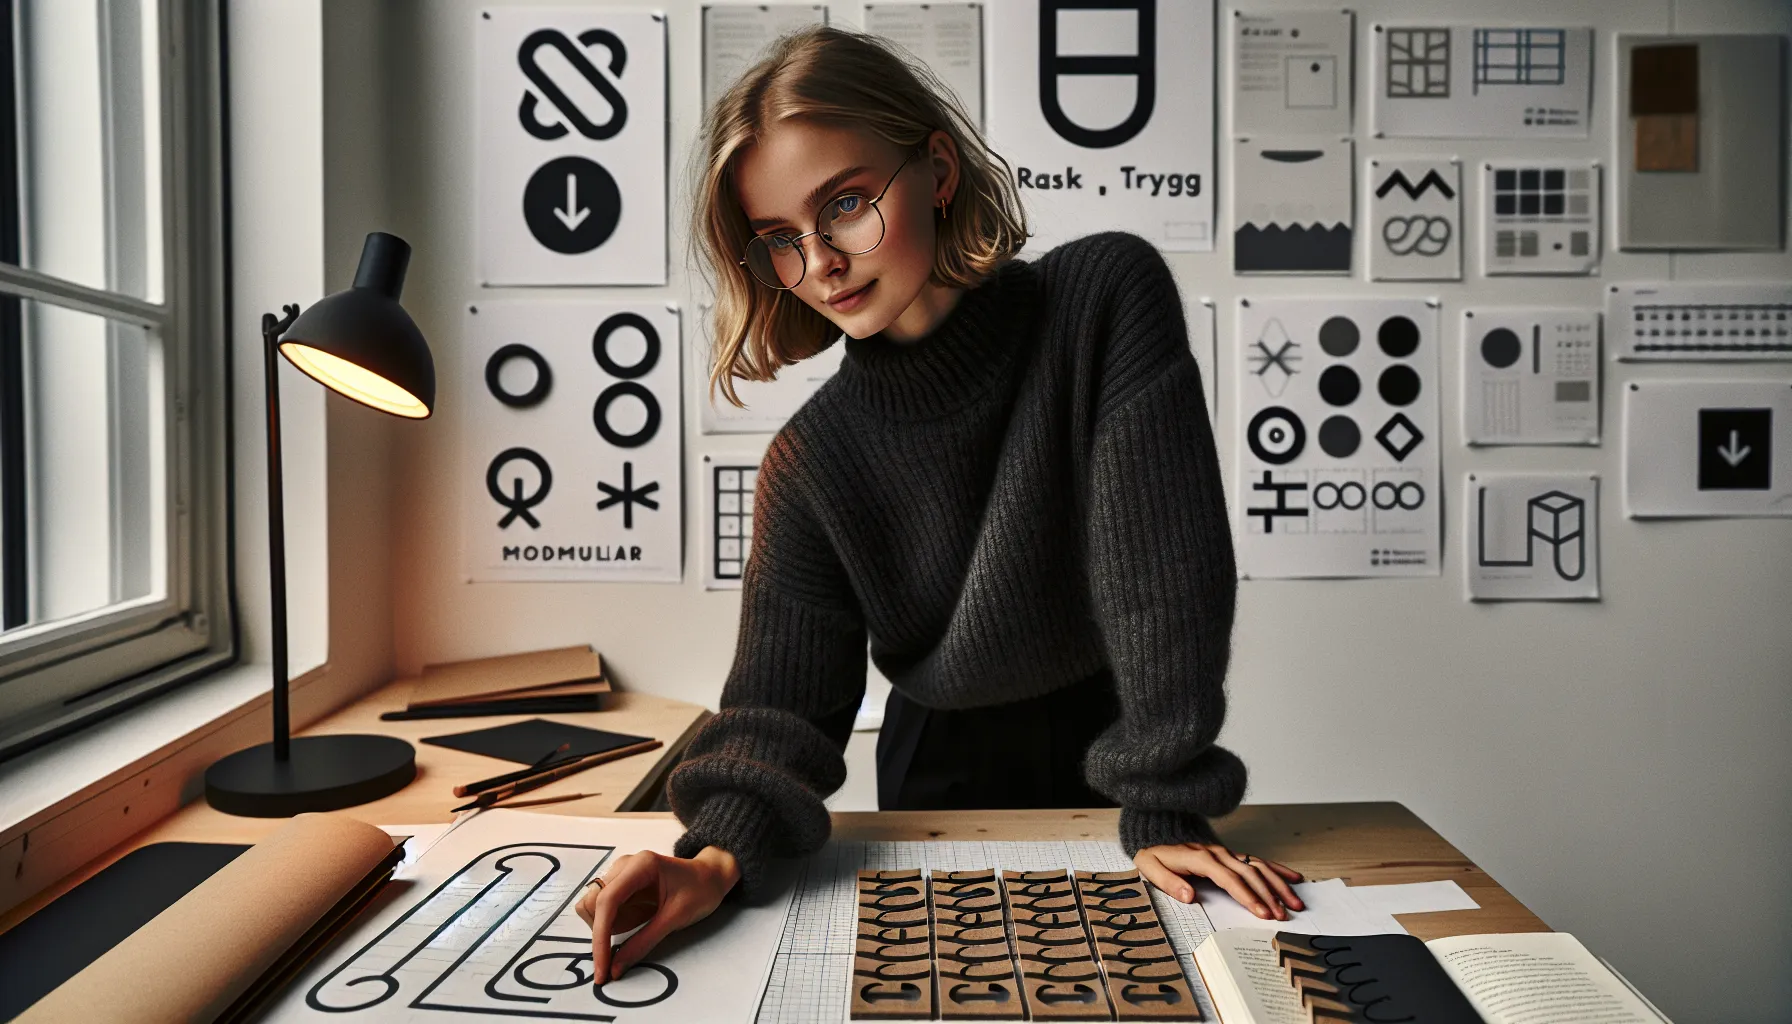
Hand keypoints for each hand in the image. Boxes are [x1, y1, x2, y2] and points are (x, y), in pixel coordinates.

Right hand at [573, 846, 739, 982]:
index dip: (600, 937)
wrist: (710, 877)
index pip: (607, 901)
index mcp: (640, 866)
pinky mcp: (619, 885)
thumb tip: (616, 968)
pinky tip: (639, 918)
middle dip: (604, 931)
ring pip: (592, 907)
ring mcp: (619, 874)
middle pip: (592, 903)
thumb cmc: (700, 890)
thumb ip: (644, 942)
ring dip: (608, 926)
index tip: (602, 968)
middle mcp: (624, 866)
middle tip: (632, 940)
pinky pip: (602, 909)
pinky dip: (613, 923)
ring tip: (642, 922)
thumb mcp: (676, 918)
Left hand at [1134, 842, 1304, 920]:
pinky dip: (1277, 869)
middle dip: (1269, 895)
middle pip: (1249, 874)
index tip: (1261, 912)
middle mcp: (1218, 853)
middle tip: (1283, 914)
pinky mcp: (1232, 854)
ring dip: (1278, 884)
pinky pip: (1258, 860)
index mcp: (1201, 858)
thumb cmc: (1154, 853)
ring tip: (1295, 902)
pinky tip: (1294, 878)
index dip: (1247, 895)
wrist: (1157, 832)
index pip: (1229, 879)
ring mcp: (1227, 852)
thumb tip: (1189, 896)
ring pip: (1259, 866)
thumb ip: (1168, 882)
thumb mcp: (1150, 867)